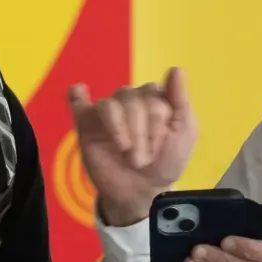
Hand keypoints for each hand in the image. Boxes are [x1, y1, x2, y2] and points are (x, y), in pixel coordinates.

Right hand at [65, 68, 197, 225]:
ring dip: (118, 129)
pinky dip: (77, 96)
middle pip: (131, 98)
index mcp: (155, 98)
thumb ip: (181, 102)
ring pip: (109, 104)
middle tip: (141, 160)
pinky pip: (78, 103)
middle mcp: (131, 99)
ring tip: (124, 151)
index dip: (155, 123)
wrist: (142, 192)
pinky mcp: (87, 124)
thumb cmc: (165, 162)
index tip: (158, 150)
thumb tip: (176, 70)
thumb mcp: (184, 134)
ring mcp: (109, 111)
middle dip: (139, 132)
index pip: (153, 94)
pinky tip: (80, 93)